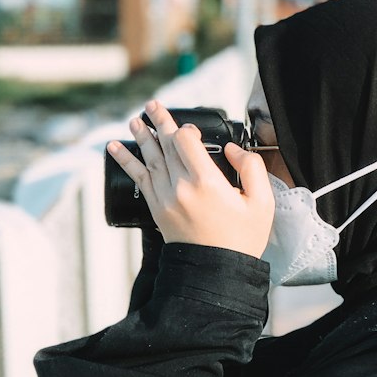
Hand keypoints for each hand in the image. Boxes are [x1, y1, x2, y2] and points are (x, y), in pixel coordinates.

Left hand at [107, 99, 274, 257]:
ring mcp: (165, 198)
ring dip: (141, 137)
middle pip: (166, 145)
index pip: (186, 141)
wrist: (217, 272)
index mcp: (207, 182)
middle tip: (152, 105)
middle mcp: (181, 187)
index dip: (187, 130)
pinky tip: (114, 149)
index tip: (192, 131)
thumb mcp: (262, 202)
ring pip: (150, 158)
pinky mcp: (156, 209)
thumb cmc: (242, 238)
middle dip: (159, 122)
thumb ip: (251, 168)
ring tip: (134, 120)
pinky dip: (126, 162)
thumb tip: (232, 149)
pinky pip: (138, 179)